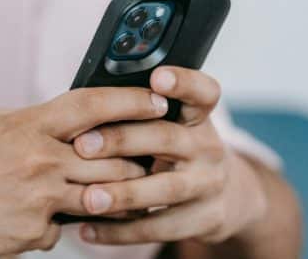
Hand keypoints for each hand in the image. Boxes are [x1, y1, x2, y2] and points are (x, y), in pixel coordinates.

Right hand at [0, 87, 169, 257]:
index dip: (131, 101)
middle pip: (112, 157)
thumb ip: (27, 120)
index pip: (93, 105)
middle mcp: (39, 161)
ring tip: (125, 191)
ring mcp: (39, 200)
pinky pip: (64, 228)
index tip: (157, 100)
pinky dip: (57, 224)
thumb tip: (57, 119)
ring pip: (101, 195)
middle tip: (153, 153)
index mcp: (27, 125)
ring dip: (115, 194)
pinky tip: (36, 219)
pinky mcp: (34, 234)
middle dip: (137, 157)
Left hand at [72, 67, 268, 245]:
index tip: (158, 77)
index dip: (183, 82)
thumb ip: (142, 114)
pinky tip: (89, 229)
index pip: (202, 91)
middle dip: (123, 140)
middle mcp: (207, 146)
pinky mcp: (204, 219)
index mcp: (198, 116)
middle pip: (168, 138)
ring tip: (88, 198)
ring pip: (166, 188)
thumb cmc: (178, 151)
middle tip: (83, 145)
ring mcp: (208, 184)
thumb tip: (87, 108)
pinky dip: (122, 231)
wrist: (224, 196)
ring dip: (124, 194)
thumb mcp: (175, 126)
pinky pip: (160, 227)